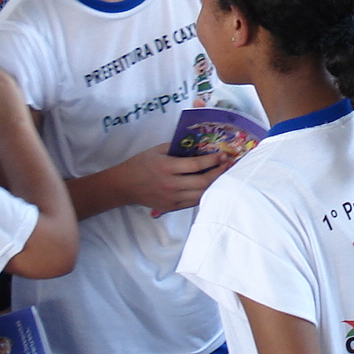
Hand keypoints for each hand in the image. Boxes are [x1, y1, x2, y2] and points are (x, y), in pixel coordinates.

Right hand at [117, 144, 235, 216]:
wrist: (124, 186)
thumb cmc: (141, 164)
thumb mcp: (157, 150)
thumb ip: (178, 148)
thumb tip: (199, 146)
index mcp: (167, 167)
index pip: (196, 165)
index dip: (212, 160)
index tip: (223, 155)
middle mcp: (171, 185)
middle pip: (203, 182)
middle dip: (219, 173)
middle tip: (229, 165)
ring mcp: (172, 198)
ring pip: (201, 194)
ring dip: (215, 185)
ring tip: (224, 175)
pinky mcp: (172, 207)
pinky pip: (194, 202)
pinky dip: (204, 194)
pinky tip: (211, 186)